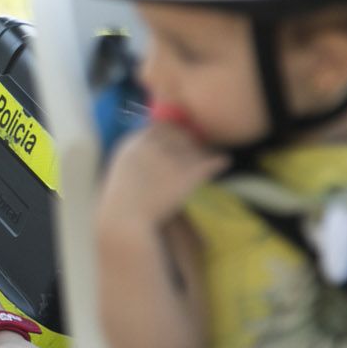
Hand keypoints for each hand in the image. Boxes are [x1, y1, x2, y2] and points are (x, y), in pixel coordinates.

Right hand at [98, 121, 227, 227]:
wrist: (124, 221)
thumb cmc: (122, 200)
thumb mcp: (122, 168)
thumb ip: (138, 152)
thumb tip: (155, 143)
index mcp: (135, 142)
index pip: (161, 126)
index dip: (171, 132)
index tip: (178, 139)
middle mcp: (154, 146)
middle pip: (180, 134)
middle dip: (189, 140)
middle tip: (197, 148)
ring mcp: (171, 159)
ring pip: (196, 148)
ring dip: (202, 152)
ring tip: (209, 159)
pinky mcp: (187, 174)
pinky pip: (211, 161)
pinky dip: (219, 161)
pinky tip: (224, 161)